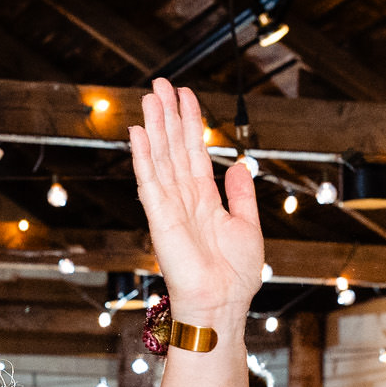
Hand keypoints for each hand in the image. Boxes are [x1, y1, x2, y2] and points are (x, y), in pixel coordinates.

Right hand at [129, 80, 264, 329]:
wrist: (222, 302)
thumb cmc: (234, 274)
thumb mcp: (247, 225)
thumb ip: (241, 195)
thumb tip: (238, 167)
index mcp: (204, 199)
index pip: (193, 153)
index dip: (190, 124)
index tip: (186, 95)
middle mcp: (183, 199)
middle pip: (174, 148)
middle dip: (169, 115)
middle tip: (162, 83)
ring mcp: (169, 207)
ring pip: (160, 157)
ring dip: (155, 126)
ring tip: (151, 96)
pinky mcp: (160, 218)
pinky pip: (149, 181)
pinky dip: (142, 157)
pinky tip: (138, 133)